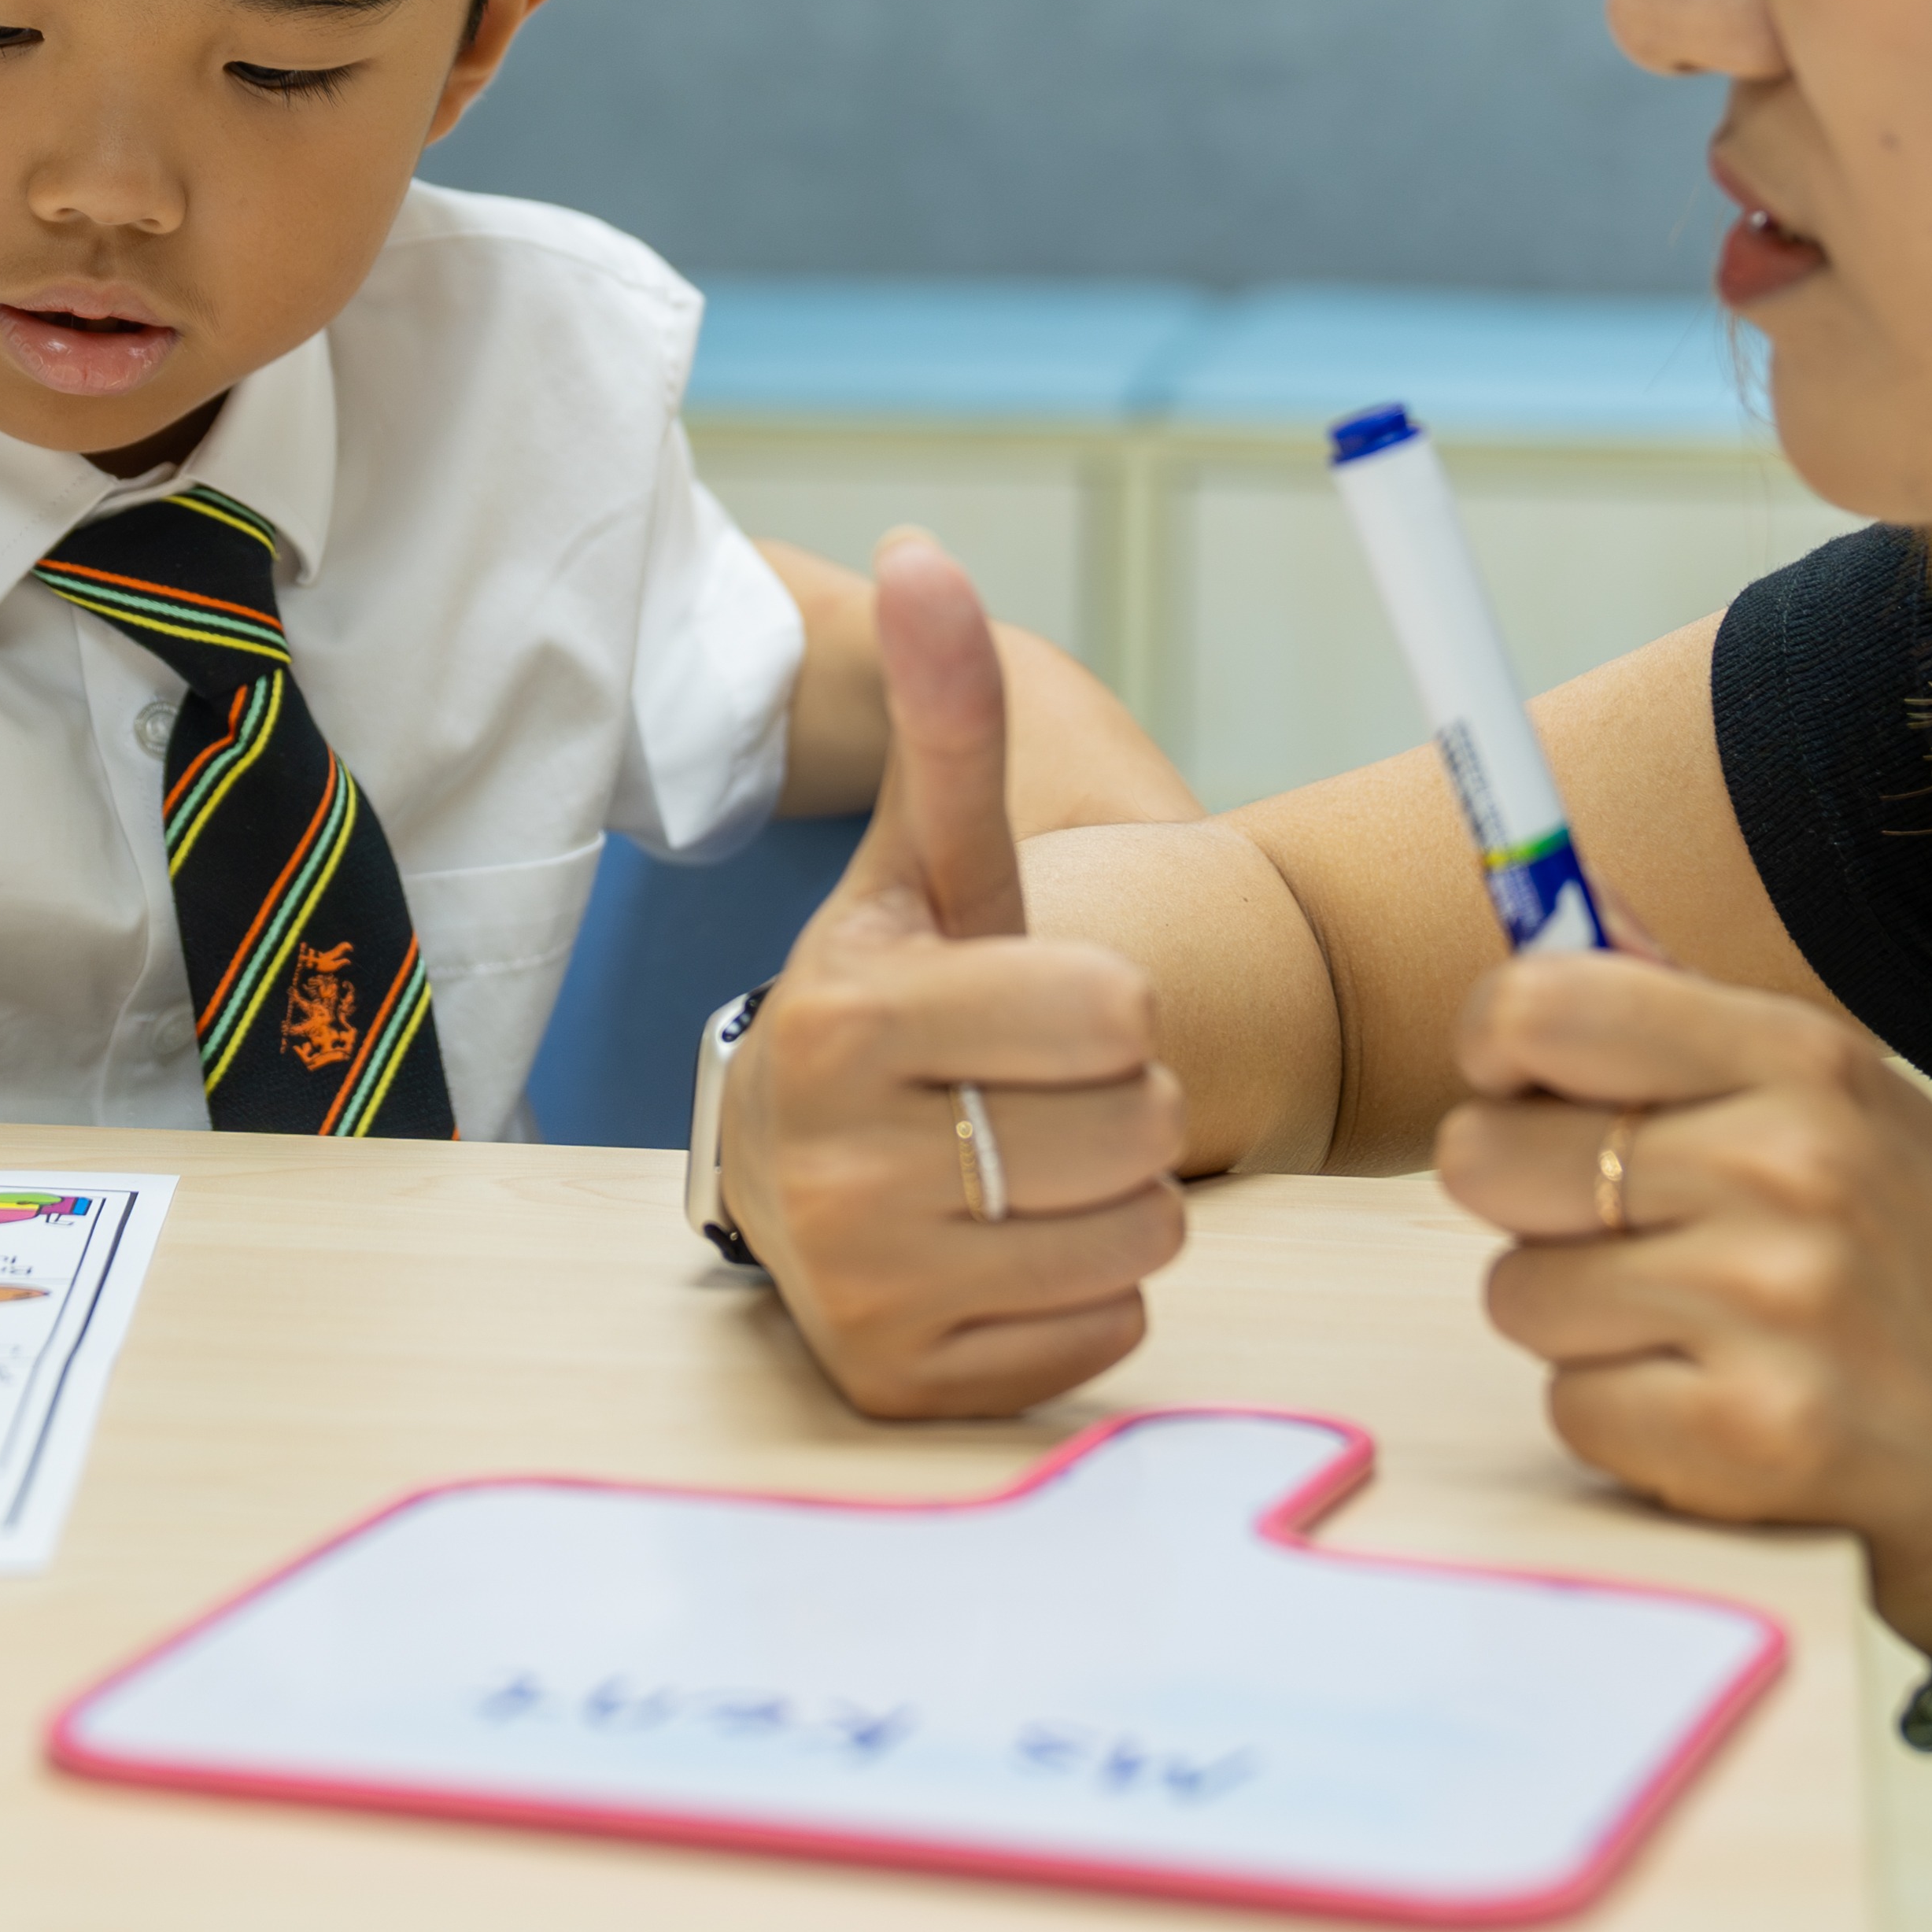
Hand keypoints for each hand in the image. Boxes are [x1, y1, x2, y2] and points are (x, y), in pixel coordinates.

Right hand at [718, 533, 1186, 1417]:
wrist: (793, 1156)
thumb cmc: (898, 995)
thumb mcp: (932, 861)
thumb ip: (946, 718)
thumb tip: (922, 548)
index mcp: (852, 1010)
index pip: (1113, 1012)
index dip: (1106, 1004)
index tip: (1034, 1003)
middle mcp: (835, 1161)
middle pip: (1135, 1129)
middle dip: (1119, 1100)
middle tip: (1034, 1087)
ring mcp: (862, 1286)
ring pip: (1138, 1237)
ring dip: (1120, 1196)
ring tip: (1028, 1159)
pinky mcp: (900, 1384)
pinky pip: (1104, 1334)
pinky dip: (1086, 1292)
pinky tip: (1008, 1244)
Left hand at [1435, 938, 1931, 1639]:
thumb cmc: (1911, 1262)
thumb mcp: (1837, 1097)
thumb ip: (1681, 1005)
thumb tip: (1560, 894)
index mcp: (1800, 1058)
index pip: (1539, 1004)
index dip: (1492, 1047)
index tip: (1513, 1084)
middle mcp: (1785, 1165)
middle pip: (1485, 1155)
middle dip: (1524, 1201)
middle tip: (1620, 1230)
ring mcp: (1768, 1304)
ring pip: (1516, 1291)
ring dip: (1576, 1320)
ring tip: (1690, 1325)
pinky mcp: (1746, 1436)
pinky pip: (1567, 1406)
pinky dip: (1618, 1416)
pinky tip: (1711, 1403)